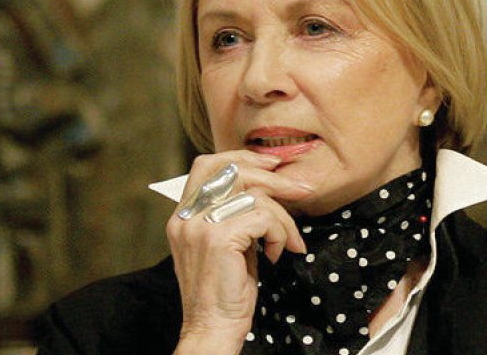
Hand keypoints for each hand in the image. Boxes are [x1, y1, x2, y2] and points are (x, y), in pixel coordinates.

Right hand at [166, 151, 310, 353]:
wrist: (212, 329)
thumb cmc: (224, 289)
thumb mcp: (225, 243)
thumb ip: (233, 212)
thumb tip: (269, 185)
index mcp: (184, 214)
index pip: (206, 165)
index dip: (241, 157)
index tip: (272, 164)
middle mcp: (187, 216)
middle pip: (234, 171)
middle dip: (275, 178)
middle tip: (302, 190)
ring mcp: (200, 226)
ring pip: (256, 196)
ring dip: (283, 219)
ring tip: (288, 242)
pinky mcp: (219, 239)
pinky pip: (263, 218)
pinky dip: (279, 234)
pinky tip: (275, 254)